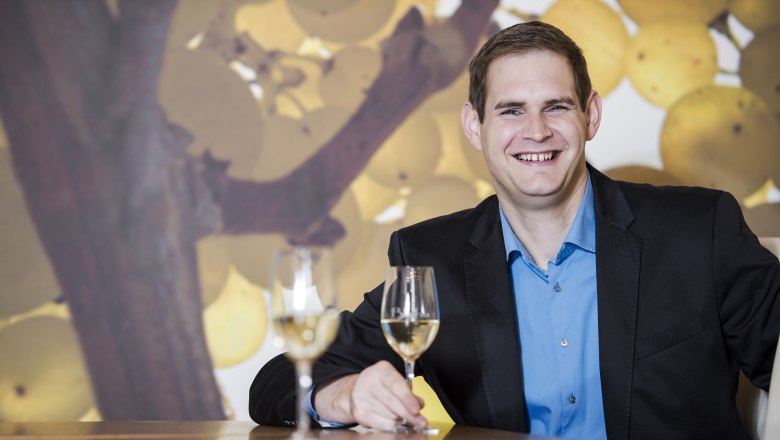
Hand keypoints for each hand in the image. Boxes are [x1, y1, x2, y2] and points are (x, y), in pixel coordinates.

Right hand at [313, 360, 427, 430]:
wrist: (357, 389)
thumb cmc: (382, 386)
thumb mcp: (396, 382)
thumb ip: (408, 392)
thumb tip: (419, 404)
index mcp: (381, 370)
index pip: (396, 384)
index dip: (407, 399)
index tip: (417, 410)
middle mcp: (368, 381)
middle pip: (392, 402)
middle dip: (409, 415)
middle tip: (421, 422)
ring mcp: (361, 397)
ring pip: (389, 415)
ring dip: (400, 420)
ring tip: (403, 417)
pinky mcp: (358, 412)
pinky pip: (381, 424)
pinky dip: (392, 426)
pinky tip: (395, 423)